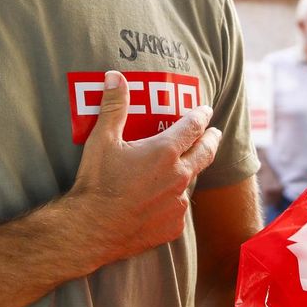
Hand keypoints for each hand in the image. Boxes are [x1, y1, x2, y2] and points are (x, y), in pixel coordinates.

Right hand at [69, 71, 222, 266]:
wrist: (92, 229)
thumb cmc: (97, 183)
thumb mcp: (102, 139)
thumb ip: (114, 106)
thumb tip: (115, 76)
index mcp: (165, 151)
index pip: (193, 126)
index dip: (201, 116)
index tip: (206, 110)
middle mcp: (179, 176)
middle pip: (205, 152)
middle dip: (211, 140)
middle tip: (215, 134)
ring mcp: (178, 203)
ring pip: (190, 181)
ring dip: (189, 172)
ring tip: (182, 168)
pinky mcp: (173, 225)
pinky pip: (179, 208)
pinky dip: (173, 200)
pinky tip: (162, 200)